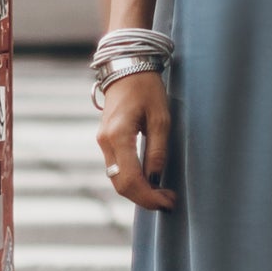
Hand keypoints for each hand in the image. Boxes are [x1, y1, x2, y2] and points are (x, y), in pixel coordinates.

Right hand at [96, 70, 173, 209]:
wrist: (126, 68)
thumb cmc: (146, 88)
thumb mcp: (160, 117)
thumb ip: (157, 149)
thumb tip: (156, 178)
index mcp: (118, 136)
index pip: (131, 179)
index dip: (149, 196)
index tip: (168, 201)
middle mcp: (106, 143)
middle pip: (121, 185)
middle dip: (144, 199)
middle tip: (168, 202)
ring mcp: (103, 142)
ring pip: (117, 180)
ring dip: (139, 192)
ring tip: (162, 194)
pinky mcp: (106, 141)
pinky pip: (117, 169)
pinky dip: (132, 180)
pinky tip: (150, 181)